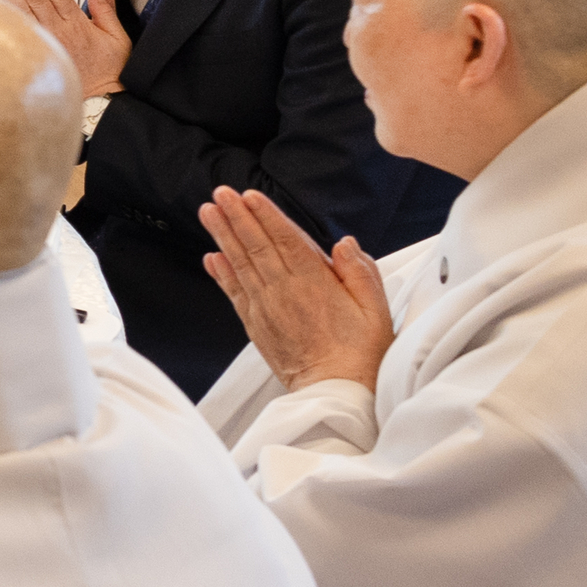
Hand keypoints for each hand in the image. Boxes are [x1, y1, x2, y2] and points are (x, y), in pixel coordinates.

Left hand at [0, 0, 129, 97]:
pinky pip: (16, 27)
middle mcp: (57, 31)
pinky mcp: (35, 52)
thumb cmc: (109, 70)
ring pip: (21, 11)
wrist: (100, 102)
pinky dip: (4, 9)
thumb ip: (106, 7)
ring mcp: (43, 42)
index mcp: (77, 24)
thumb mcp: (117, 37)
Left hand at [198, 188, 395, 392]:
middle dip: (237, 217)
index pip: (286, 240)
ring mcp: (267, 309)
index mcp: (315, 284)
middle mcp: (285, 292)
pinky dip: (222, 274)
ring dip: (224, 236)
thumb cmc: (362, 353)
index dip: (266, 216)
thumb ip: (360, 272)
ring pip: (241, 264)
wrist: (336, 392)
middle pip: (257, 246)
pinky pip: (235, 293)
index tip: (250, 196)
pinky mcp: (257, 326)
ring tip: (209, 212)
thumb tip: (344, 243)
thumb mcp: (376, 309)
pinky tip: (212, 257)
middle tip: (220, 194)